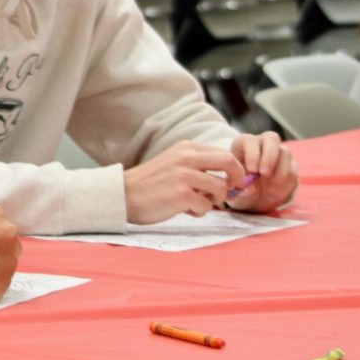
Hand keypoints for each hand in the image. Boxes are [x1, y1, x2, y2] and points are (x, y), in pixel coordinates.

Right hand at [125, 141, 246, 223]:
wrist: (122, 195)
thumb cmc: (148, 183)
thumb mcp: (173, 163)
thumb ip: (196, 165)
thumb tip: (227, 178)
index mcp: (185, 148)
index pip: (223, 153)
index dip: (234, 170)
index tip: (230, 183)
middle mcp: (186, 157)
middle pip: (229, 162)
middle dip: (237, 179)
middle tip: (230, 192)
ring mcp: (183, 175)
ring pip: (220, 188)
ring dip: (214, 201)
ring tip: (197, 204)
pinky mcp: (181, 195)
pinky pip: (206, 206)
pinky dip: (199, 212)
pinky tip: (184, 209)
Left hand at [224, 132, 297, 211]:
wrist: (253, 193)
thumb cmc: (239, 184)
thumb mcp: (235, 186)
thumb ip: (240, 187)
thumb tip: (249, 189)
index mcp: (244, 143)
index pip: (250, 141)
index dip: (252, 155)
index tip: (252, 170)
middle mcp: (262, 143)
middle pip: (272, 138)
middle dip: (269, 157)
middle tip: (264, 174)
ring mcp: (279, 152)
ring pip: (286, 153)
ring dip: (280, 172)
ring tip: (269, 189)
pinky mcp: (290, 164)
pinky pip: (293, 170)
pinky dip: (286, 183)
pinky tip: (275, 194)